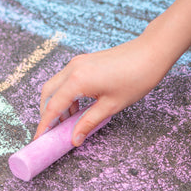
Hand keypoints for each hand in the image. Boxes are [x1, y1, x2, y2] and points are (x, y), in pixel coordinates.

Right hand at [34, 34, 171, 145]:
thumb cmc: (136, 78)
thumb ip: (88, 122)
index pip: (53, 107)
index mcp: (77, 80)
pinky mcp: (84, 62)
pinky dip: (67, 95)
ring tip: (70, 121)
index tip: (39, 138)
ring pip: (56, 86)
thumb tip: (74, 139)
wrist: (151, 52)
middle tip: (54, 130)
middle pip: (47, 93)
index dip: (45, 125)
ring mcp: (77, 63)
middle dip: (47, 113)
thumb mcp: (111, 106)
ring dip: (58, 104)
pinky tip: (79, 107)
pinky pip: (67, 80)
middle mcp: (72, 69)